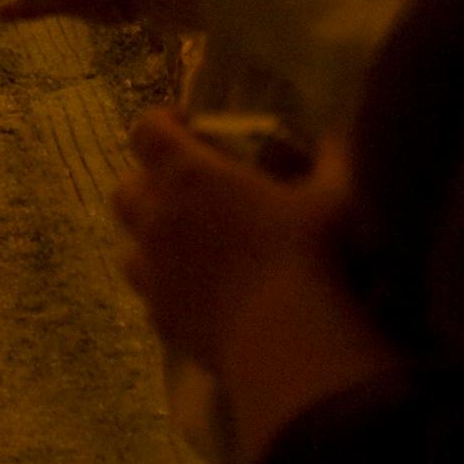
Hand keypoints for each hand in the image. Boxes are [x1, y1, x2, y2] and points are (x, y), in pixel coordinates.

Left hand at [114, 108, 397, 463]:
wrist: (287, 340)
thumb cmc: (310, 254)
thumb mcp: (334, 196)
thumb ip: (332, 158)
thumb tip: (337, 136)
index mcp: (190, 175)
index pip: (147, 131)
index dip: (162, 123)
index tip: (188, 125)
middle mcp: (158, 218)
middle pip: (126, 187)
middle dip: (148, 181)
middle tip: (187, 189)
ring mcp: (153, 271)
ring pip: (129, 242)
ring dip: (151, 236)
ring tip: (190, 242)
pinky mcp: (160, 316)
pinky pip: (149, 293)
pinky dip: (167, 285)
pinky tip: (201, 292)